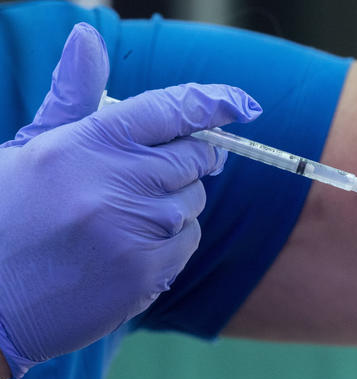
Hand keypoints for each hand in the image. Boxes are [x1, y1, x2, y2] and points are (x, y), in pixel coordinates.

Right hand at [0, 23, 260, 378]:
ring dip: (173, 208)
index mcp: (87, 142)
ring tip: (121, 221)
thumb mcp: (31, 150)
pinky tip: (127, 251)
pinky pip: (188, 244)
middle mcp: (117, 181)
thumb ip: (72, 98)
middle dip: (189, 162)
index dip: (212, 102)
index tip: (242, 105)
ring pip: (194, 204)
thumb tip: (87, 37)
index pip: (168, 109)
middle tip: (159, 173)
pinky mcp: (146, 273)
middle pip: (195, 158)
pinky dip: (170, 244)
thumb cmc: (9, 218)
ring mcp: (136, 230)